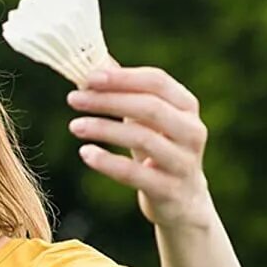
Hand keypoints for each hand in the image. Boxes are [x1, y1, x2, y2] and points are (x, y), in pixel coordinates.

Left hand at [67, 63, 214, 228]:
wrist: (184, 202)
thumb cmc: (160, 153)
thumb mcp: (148, 122)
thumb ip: (127, 94)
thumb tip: (95, 63)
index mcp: (187, 106)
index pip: (156, 82)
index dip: (122, 77)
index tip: (88, 78)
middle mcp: (192, 131)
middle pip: (149, 107)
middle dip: (108, 100)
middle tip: (74, 99)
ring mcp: (183, 161)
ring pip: (143, 138)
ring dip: (104, 129)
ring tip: (75, 125)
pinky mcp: (169, 190)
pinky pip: (135, 174)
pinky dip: (108, 162)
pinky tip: (85, 153)